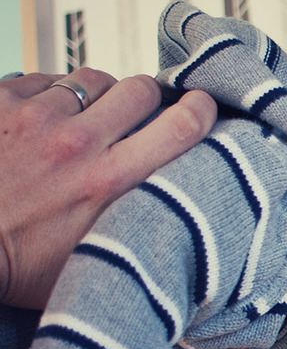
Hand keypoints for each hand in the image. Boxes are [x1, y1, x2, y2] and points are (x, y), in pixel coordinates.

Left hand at [0, 69, 216, 308]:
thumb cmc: (19, 269)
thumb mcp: (96, 267)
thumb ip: (140, 246)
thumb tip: (178, 247)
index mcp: (110, 186)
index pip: (178, 128)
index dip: (199, 110)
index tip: (203, 107)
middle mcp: (80, 143)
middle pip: (139, 90)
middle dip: (149, 99)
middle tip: (144, 114)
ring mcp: (38, 117)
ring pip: (94, 79)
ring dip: (101, 96)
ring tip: (92, 119)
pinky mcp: (2, 101)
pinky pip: (46, 80)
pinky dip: (54, 96)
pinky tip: (49, 123)